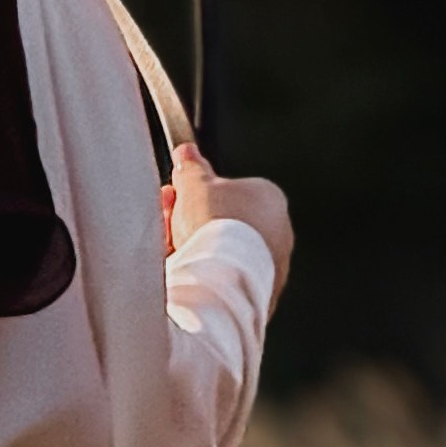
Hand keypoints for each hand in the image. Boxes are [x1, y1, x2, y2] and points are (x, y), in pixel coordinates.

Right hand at [162, 143, 292, 299]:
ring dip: (195, 247)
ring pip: (222, 252)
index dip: (195, 192)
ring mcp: (269, 266)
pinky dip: (204, 274)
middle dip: (192, 219)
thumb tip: (187, 153)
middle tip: (167, 218)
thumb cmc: (216, 226)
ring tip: (169, 247)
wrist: (221, 276)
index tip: (175, 194)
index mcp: (269, 198)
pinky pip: (224, 278)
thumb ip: (191, 168)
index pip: (229, 191)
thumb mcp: (194, 184)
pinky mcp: (257, 293)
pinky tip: (182, 272)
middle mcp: (278, 232)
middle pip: (224, 222)